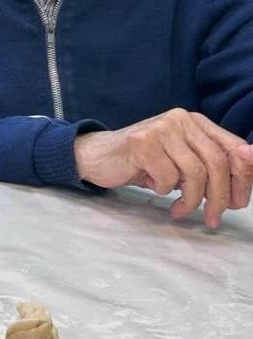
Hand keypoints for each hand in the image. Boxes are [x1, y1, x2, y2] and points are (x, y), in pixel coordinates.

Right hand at [74, 108, 252, 226]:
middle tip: (213, 218)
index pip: (234, 149)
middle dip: (219, 196)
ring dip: (192, 200)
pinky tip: (154, 188)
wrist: (99, 157)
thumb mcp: (184, 162)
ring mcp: (160, 128)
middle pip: (217, 162)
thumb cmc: (145, 163)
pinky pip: (167, 177)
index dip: (242, 179)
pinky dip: (164, 191)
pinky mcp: (141, 142)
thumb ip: (215, 163)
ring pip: (195, 172)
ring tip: (181, 210)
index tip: (238, 204)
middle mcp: (180, 119)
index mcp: (196, 122)